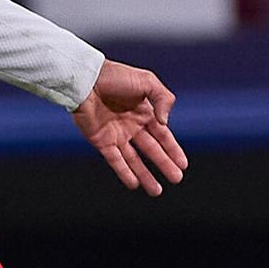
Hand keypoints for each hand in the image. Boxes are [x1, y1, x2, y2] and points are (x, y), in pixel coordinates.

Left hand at [71, 59, 186, 196]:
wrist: (85, 79)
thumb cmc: (115, 76)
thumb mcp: (147, 81)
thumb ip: (163, 99)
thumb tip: (164, 124)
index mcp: (144, 111)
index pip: (163, 135)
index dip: (173, 150)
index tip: (183, 164)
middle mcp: (132, 125)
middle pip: (151, 150)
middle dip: (164, 165)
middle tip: (176, 179)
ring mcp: (116, 134)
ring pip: (134, 159)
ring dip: (145, 175)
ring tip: (156, 191)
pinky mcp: (101, 141)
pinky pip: (115, 160)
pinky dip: (124, 172)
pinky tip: (134, 184)